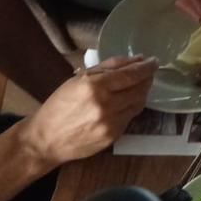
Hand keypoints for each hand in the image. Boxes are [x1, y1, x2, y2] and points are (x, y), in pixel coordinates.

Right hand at [20, 57, 156, 168]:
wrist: (46, 139)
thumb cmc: (60, 104)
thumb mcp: (80, 78)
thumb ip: (109, 67)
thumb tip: (136, 60)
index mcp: (95, 86)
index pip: (131, 74)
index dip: (146, 67)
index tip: (153, 61)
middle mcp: (106, 105)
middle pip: (139, 89)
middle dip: (147, 78)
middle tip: (147, 72)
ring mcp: (110, 123)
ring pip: (138, 104)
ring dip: (142, 92)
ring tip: (138, 85)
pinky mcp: (113, 137)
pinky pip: (130, 118)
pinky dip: (131, 107)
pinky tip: (125, 102)